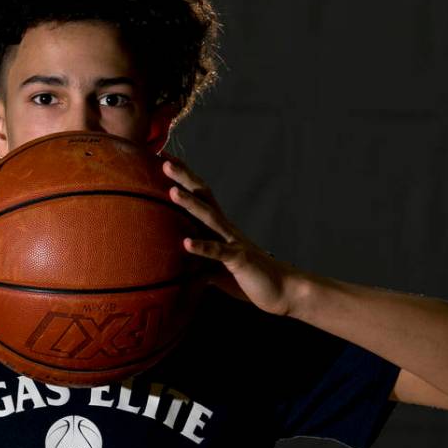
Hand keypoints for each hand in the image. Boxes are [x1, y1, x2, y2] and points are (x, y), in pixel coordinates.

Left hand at [160, 152, 301, 316]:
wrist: (284, 289)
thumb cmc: (248, 277)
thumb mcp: (216, 266)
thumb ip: (197, 258)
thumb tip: (176, 260)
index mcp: (219, 227)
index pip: (199, 195)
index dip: (183, 177)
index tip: (164, 158)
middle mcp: (225, 228)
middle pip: (203, 196)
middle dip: (184, 178)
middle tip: (164, 161)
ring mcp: (233, 241)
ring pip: (209, 218)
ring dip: (190, 204)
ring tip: (172, 191)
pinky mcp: (238, 259)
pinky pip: (218, 252)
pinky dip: (202, 247)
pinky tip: (186, 243)